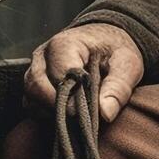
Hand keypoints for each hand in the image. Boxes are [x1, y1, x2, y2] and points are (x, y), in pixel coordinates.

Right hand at [24, 22, 144, 122]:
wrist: (104, 40)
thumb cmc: (115, 51)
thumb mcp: (127, 64)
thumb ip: (119, 88)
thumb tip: (105, 114)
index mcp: (64, 45)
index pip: (60, 76)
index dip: (73, 98)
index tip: (88, 112)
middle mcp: (43, 55)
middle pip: (37, 88)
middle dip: (58, 107)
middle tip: (80, 118)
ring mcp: (35, 69)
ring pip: (31, 97)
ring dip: (50, 111)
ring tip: (75, 116)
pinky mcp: (34, 82)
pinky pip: (31, 103)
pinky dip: (45, 113)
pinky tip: (66, 115)